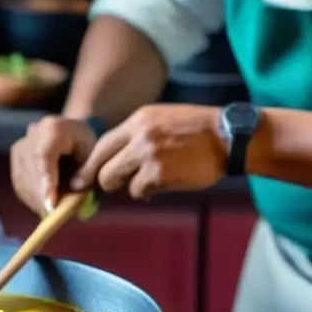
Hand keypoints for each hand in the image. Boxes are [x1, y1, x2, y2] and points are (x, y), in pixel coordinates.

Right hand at [10, 115, 98, 215]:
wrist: (71, 133)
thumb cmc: (85, 145)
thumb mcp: (94, 154)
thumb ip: (87, 170)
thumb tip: (75, 189)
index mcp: (53, 128)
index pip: (45, 155)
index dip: (47, 180)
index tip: (51, 203)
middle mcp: (31, 135)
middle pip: (32, 170)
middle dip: (42, 197)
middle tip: (53, 216)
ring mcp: (20, 147)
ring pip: (23, 179)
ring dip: (36, 200)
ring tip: (50, 213)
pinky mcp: (15, 160)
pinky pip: (20, 184)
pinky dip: (32, 198)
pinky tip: (44, 206)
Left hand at [69, 104, 228, 199]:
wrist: (229, 137)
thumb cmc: (197, 130)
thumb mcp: (161, 119)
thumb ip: (136, 136)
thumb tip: (113, 159)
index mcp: (138, 120)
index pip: (101, 145)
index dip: (90, 165)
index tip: (82, 179)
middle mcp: (138, 135)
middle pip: (101, 167)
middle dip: (105, 180)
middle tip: (117, 184)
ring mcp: (147, 155)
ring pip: (116, 181)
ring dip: (129, 186)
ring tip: (149, 180)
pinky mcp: (158, 174)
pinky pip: (138, 191)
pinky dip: (147, 192)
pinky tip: (164, 183)